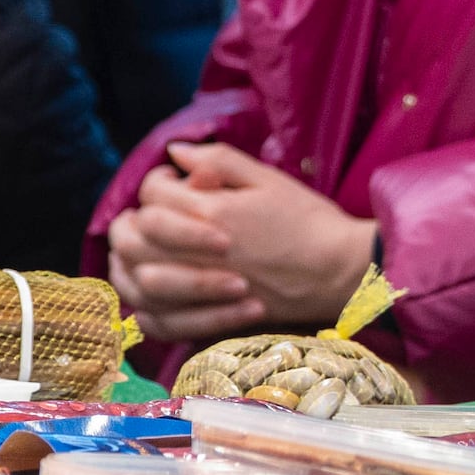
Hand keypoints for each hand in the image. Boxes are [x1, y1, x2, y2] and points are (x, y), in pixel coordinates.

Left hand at [105, 143, 377, 359]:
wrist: (343, 271)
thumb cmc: (309, 221)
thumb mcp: (266, 179)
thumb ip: (218, 160)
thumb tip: (176, 151)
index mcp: (212, 212)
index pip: (152, 194)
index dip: (156, 182)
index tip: (172, 181)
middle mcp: (202, 252)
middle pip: (133, 237)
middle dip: (132, 222)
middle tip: (149, 217)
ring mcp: (206, 289)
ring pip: (140, 280)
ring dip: (132, 264)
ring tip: (146, 253)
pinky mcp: (215, 318)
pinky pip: (162, 322)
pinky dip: (146, 311)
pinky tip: (151, 298)